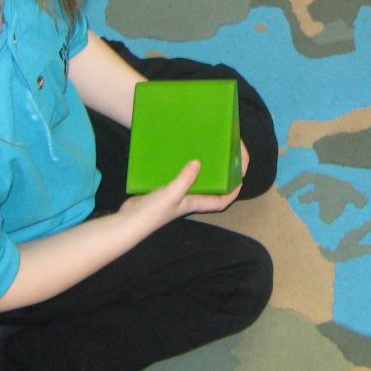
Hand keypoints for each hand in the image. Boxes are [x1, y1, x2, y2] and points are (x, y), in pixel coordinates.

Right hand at [118, 161, 241, 223]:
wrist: (129, 220)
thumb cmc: (153, 212)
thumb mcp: (172, 194)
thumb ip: (185, 179)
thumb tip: (198, 162)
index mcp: (196, 203)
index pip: (222, 200)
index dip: (233, 191)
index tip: (241, 177)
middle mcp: (189, 198)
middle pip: (210, 187)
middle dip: (219, 175)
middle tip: (223, 156)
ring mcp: (176, 194)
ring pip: (194, 180)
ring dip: (201, 168)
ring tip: (205, 150)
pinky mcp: (164, 188)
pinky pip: (178, 175)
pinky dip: (181, 166)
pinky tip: (179, 154)